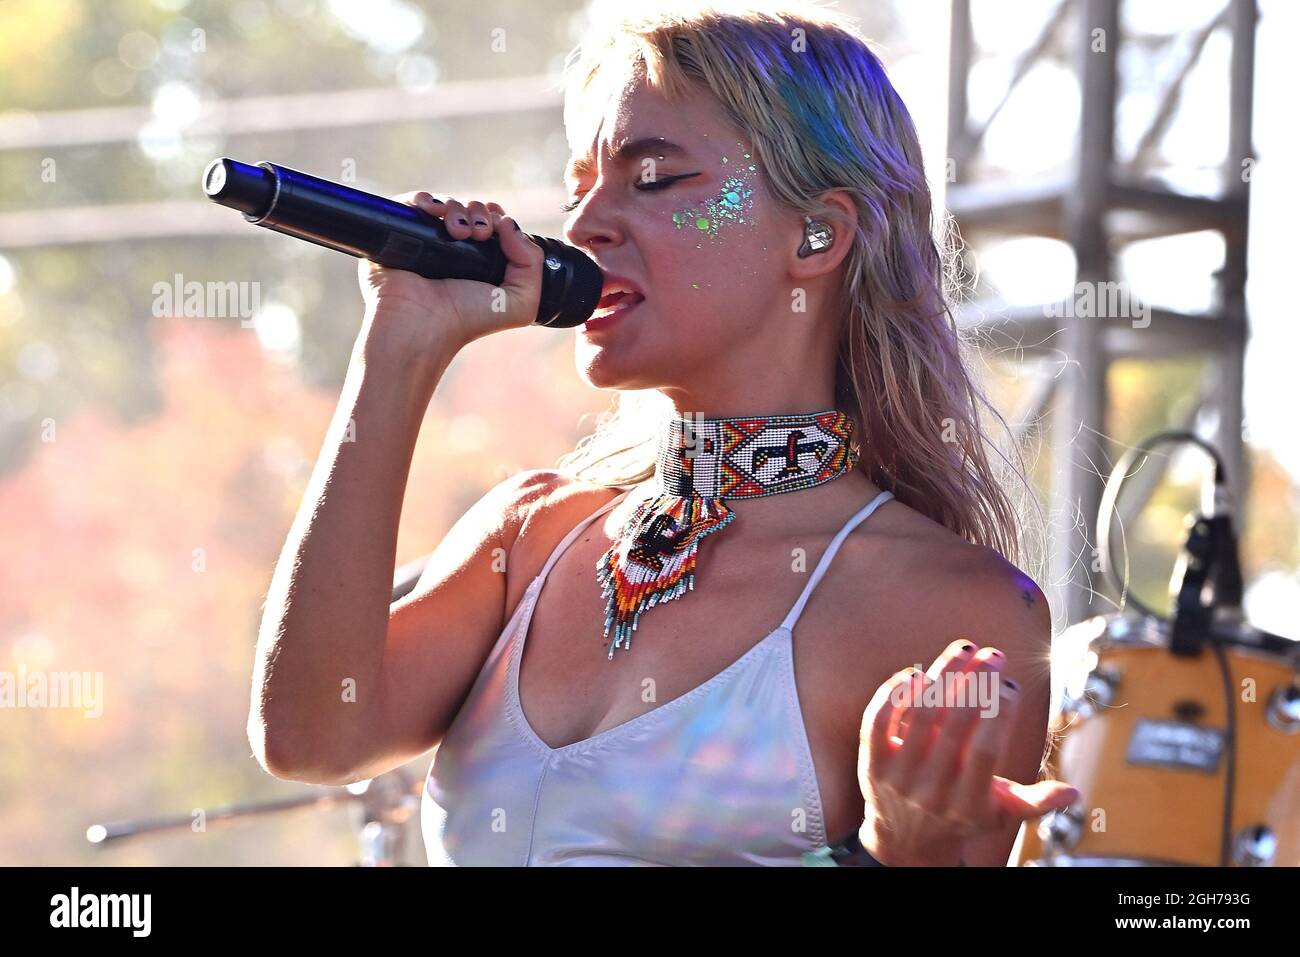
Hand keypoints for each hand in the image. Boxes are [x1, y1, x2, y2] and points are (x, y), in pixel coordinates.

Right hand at [353, 192, 543, 376]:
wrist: (422, 326)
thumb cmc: (466, 320)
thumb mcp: (520, 303)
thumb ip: (532, 265)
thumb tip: (510, 224)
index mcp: (480, 262)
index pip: (491, 223)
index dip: (497, 216)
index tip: (499, 224)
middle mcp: (452, 250)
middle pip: (470, 209)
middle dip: (480, 213)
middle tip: (480, 233)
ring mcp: (425, 241)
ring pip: (444, 204)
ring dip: (457, 208)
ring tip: (459, 232)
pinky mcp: (398, 234)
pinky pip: (411, 202)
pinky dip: (425, 199)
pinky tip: (433, 212)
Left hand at [856, 638, 1079, 865]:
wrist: (905, 842)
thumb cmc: (962, 817)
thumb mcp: (1001, 816)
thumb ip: (1036, 803)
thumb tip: (1075, 793)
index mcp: (968, 804)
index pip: (985, 752)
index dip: (999, 714)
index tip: (1011, 685)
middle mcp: (931, 791)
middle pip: (953, 725)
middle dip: (977, 682)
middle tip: (994, 654)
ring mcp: (897, 776)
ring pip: (919, 715)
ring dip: (943, 675)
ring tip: (965, 649)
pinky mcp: (871, 763)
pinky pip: (877, 720)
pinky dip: (894, 692)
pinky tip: (916, 671)